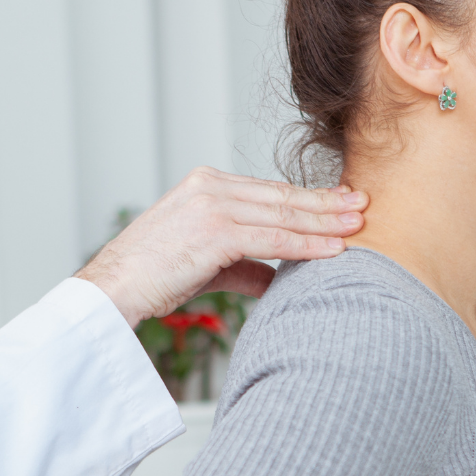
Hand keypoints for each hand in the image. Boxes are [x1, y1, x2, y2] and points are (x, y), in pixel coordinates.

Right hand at [76, 168, 365, 325]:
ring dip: (324, 221)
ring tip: (358, 225)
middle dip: (326, 202)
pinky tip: (333, 250)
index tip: (340, 202)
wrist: (112, 289)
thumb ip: (244, 266)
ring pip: (282, 214)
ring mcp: (212, 206)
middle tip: (363, 204)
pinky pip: (271, 238)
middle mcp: (210, 187)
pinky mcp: (213, 231)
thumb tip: (277, 279)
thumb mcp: (205, 265)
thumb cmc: (152, 279)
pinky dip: (306, 244)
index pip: (269, 191)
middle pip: (281, 195)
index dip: (308, 198)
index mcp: (207, 186)